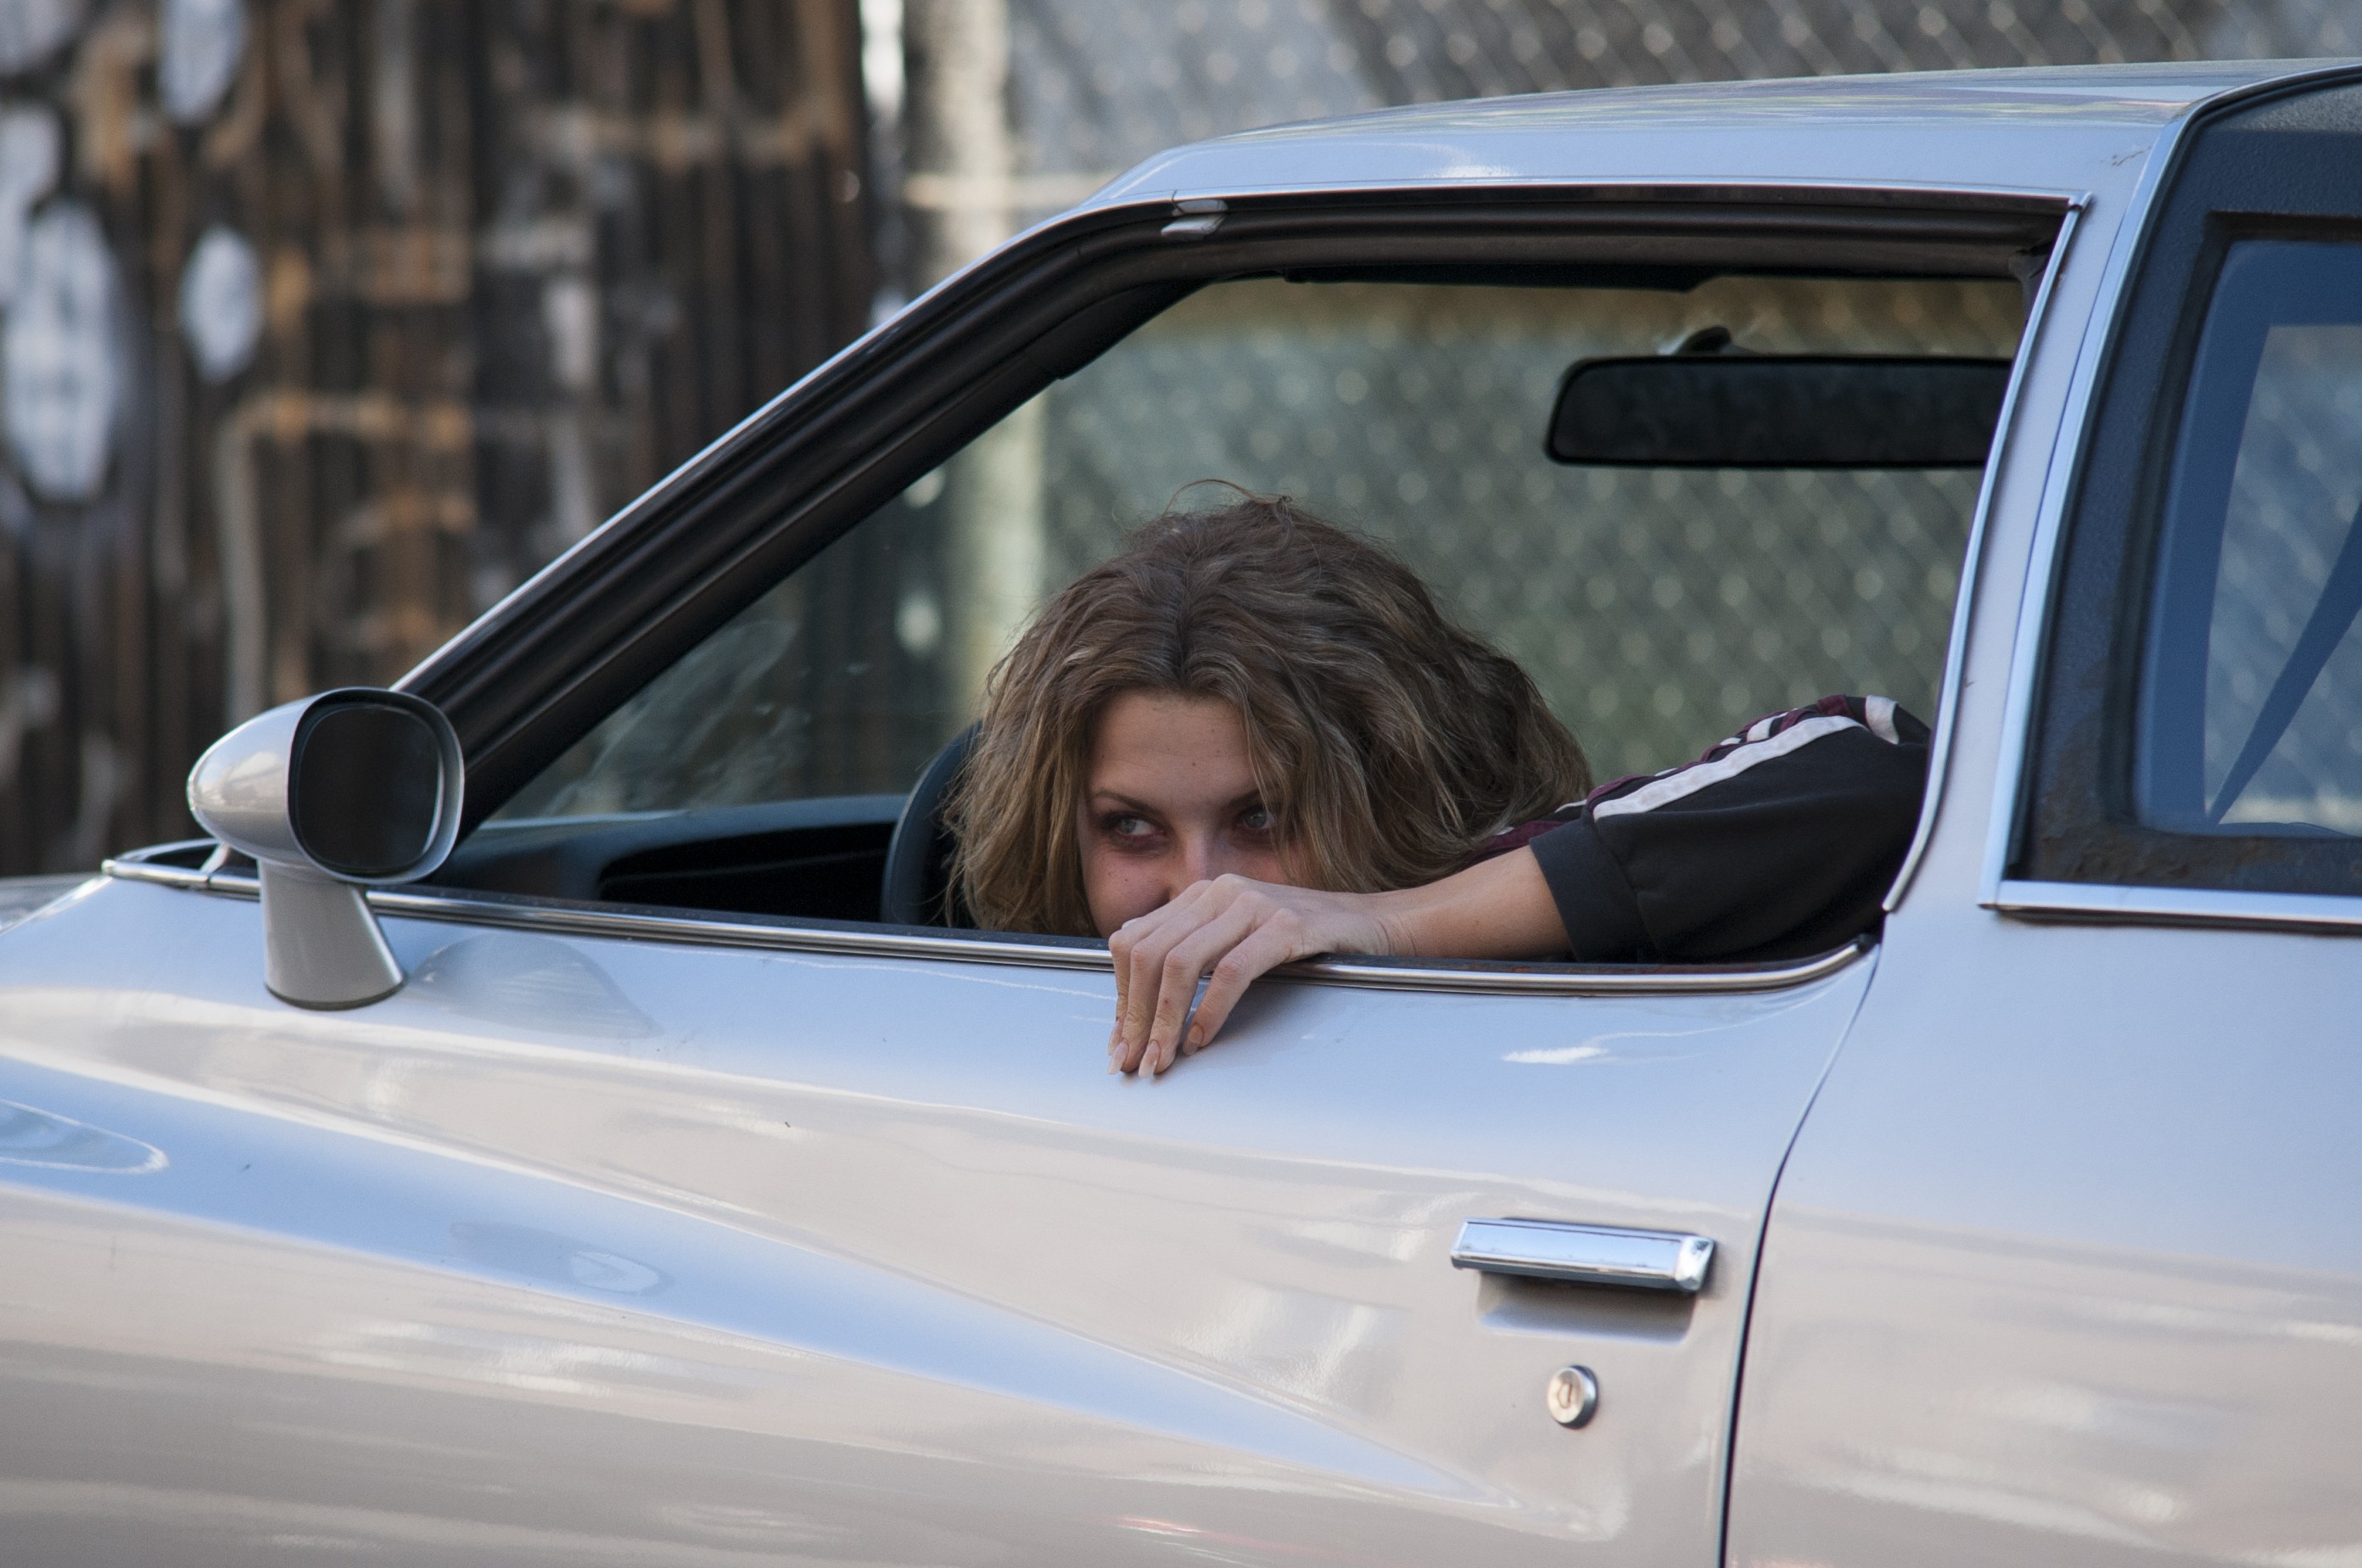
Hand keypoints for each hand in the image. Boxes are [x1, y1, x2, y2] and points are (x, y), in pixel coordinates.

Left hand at [1106, 847, 1565, 1075]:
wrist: (1377, 925)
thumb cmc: (1306, 942)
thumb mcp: (1240, 940)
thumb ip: (1196, 956)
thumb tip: (1141, 1008)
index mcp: (1200, 893)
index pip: (1133, 941)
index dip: (1118, 997)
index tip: (1119, 1044)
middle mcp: (1218, 891)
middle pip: (1147, 954)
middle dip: (1132, 1016)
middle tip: (1132, 1064)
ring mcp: (1252, 905)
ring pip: (1180, 964)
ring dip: (1163, 1021)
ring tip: (1162, 1061)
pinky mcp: (1285, 926)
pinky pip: (1230, 971)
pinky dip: (1208, 1010)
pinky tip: (1200, 1040)